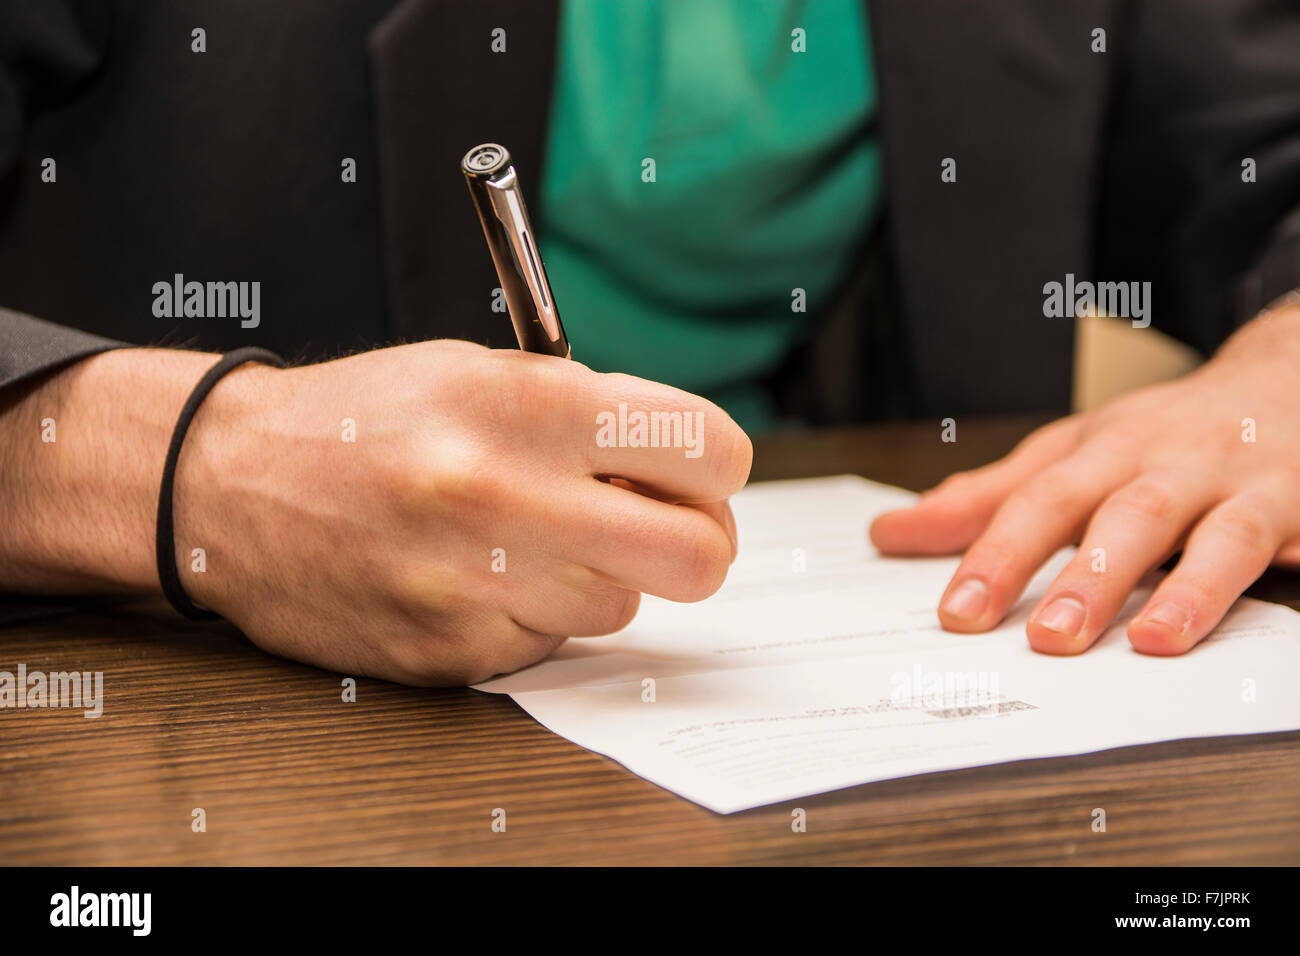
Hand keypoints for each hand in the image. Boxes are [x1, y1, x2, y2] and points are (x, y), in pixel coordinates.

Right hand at [175, 340, 750, 683]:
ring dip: (598, 577)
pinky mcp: (449, 653)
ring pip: (621, 606)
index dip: (719, 466)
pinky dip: (531, 613)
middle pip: (699, 556)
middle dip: (700, 543)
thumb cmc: (365, 419)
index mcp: (528, 406)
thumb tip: (692, 467)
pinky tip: (474, 575)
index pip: (707, 450)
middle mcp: (507, 497)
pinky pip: (547, 644)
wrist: (229, 484)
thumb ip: (593, 414)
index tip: (701, 473)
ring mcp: (476, 586)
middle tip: (663, 527)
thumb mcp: (481, 373)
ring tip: (529, 538)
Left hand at [870, 303, 1299, 654]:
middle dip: (1082, 576)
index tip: (957, 614)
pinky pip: (1281, 543)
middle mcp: (1164, 464)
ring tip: (1148, 640)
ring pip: (1213, 534)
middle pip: (1119, 515)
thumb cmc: (1159, 434)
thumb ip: (984, 499)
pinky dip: (1266, 574)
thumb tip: (890, 533)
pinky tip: (1257, 608)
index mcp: (1098, 453)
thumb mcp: (1067, 454)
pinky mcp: (1297, 508)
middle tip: (1044, 638)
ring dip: (1183, 587)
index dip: (996, 555)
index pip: (1037, 502)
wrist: (1281, 379)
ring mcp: (1236, 486)